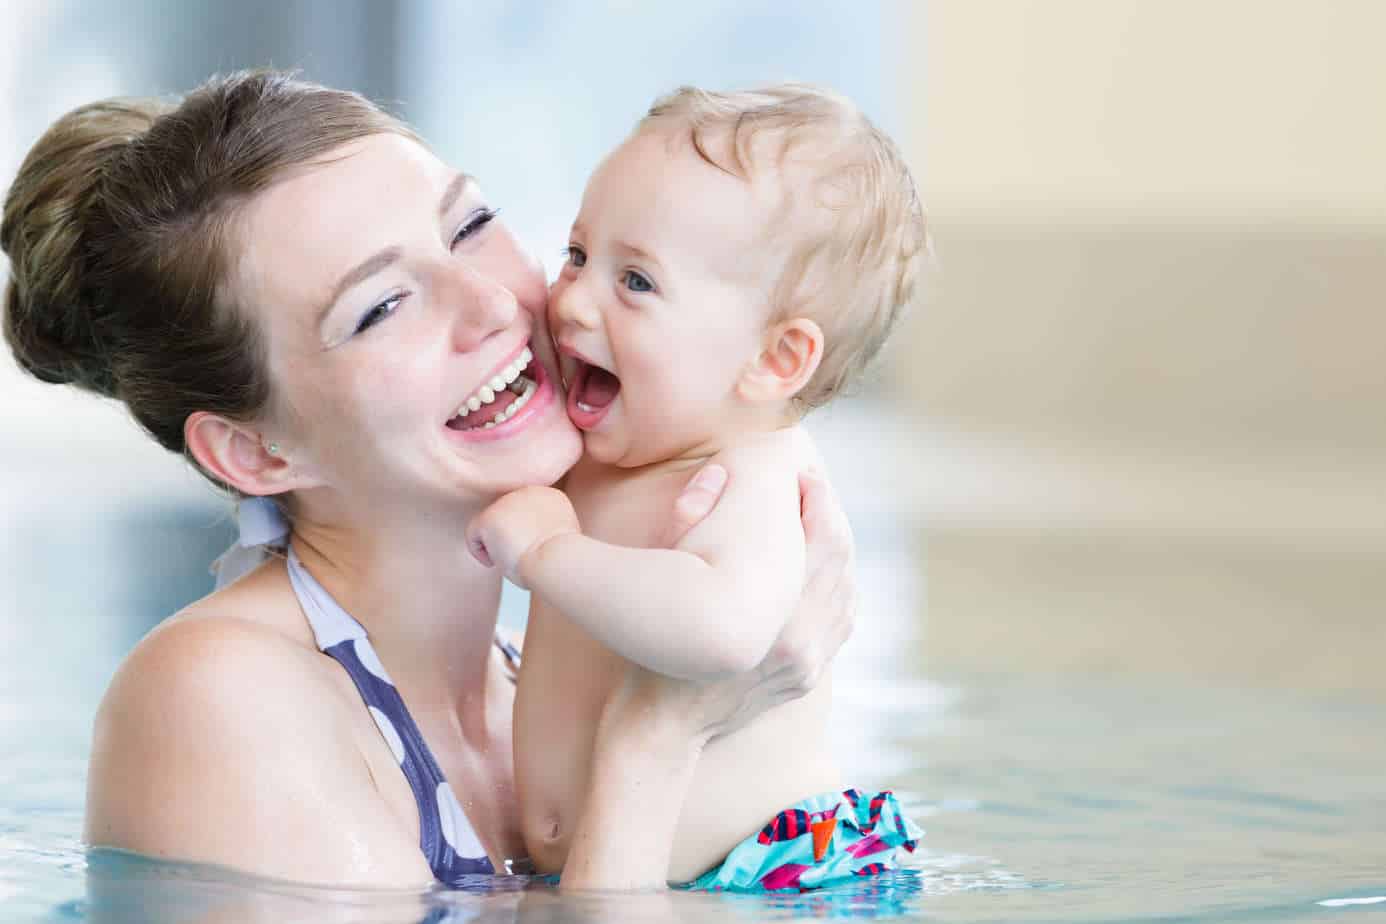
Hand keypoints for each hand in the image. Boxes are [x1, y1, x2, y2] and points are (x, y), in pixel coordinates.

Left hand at [465, 486, 579, 586]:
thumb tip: (528, 537)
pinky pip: (473, 536)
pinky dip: (482, 554)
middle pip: (507, 517)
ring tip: (515, 559)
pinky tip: (498, 562)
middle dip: (511, 539)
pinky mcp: (489, 515)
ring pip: (491, 527)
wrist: (558, 560)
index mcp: (549, 496)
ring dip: (499, 546)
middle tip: (525, 558)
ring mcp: (506, 501)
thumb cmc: (562, 560)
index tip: (536, 553)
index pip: (525, 514)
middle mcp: (527, 491)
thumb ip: (543, 528)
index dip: (526, 536)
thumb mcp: (559, 536)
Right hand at [604, 468, 855, 742]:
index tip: (801, 474)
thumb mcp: (664, 579)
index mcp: (778, 616)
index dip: (818, 498)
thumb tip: (718, 472)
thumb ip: (690, 520)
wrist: (660, 726)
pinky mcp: (808, 678)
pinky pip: (841, 622)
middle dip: (829, 515)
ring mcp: (810, 664)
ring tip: (817, 519)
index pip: (822, 539)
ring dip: (837, 550)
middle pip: (841, 560)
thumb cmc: (652, 650)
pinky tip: (824, 570)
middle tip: (811, 487)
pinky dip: (839, 589)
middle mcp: (803, 643)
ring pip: (847, 591)